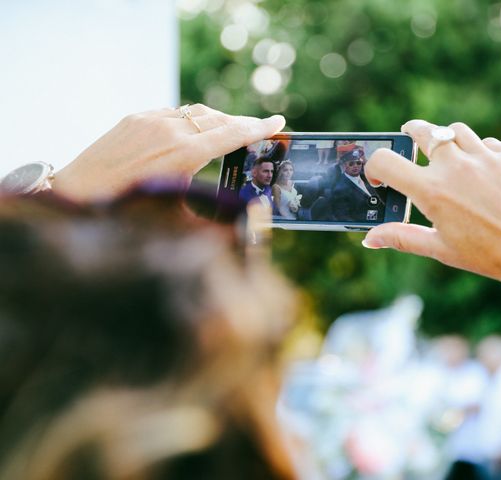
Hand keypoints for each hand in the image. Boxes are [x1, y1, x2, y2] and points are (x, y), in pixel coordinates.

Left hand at [54, 105, 285, 201]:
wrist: (77, 197)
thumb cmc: (129, 215)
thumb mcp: (177, 216)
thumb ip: (211, 206)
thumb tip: (241, 212)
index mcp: (184, 154)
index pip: (231, 134)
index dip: (258, 128)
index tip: (278, 121)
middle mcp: (169, 130)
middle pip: (218, 119)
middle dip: (241, 124)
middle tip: (259, 129)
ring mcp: (150, 120)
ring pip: (196, 113)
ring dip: (216, 122)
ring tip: (229, 133)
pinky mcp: (135, 117)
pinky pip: (173, 114)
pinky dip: (190, 122)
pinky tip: (192, 135)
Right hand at [362, 120, 500, 295]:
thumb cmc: (488, 255)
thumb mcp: (440, 248)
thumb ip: (402, 237)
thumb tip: (370, 239)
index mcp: (432, 191)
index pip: (386, 162)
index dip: (375, 166)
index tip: (380, 174)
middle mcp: (456, 167)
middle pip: (421, 131)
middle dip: (410, 134)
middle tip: (409, 140)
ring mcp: (485, 157)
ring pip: (454, 131)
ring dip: (445, 140)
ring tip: (448, 157)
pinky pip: (486, 143)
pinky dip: (478, 151)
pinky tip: (482, 172)